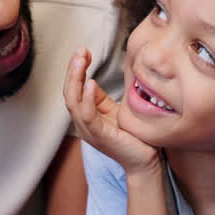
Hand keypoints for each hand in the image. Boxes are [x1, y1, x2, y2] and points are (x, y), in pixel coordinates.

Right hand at [63, 48, 160, 174]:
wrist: (145, 162)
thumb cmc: (133, 137)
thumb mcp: (114, 112)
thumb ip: (101, 99)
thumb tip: (92, 79)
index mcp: (86, 117)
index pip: (73, 90)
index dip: (75, 70)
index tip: (83, 52)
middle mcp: (84, 124)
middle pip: (69, 94)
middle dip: (72, 71)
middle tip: (79, 51)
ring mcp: (90, 131)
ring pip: (73, 103)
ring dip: (75, 79)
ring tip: (80, 61)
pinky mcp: (100, 137)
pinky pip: (88, 116)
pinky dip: (86, 99)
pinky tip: (90, 83)